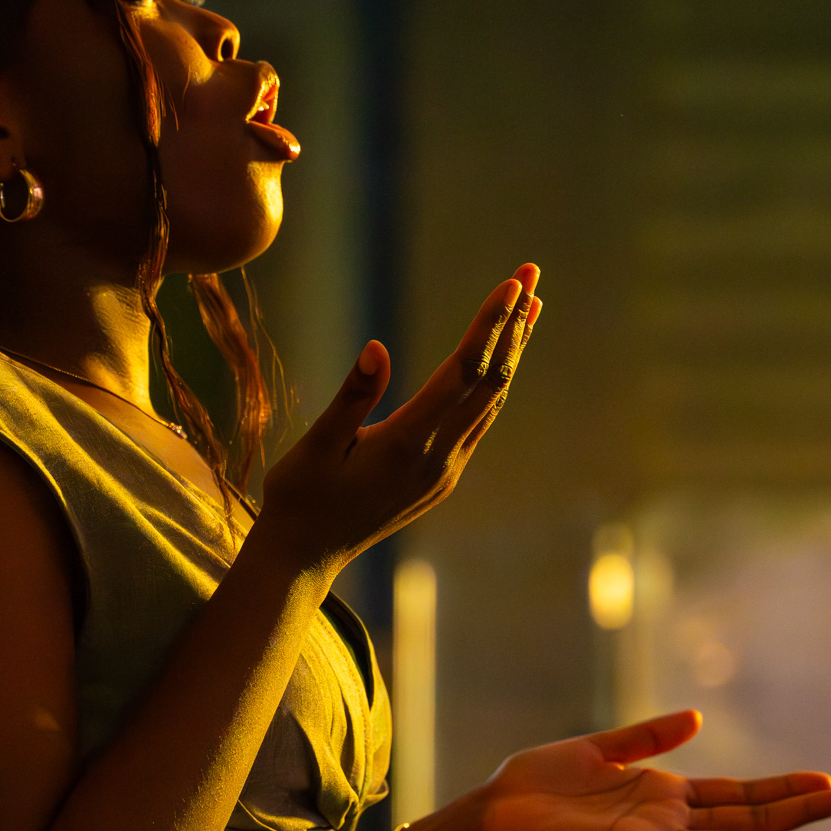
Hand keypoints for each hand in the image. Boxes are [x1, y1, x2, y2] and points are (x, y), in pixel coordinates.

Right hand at [259, 264, 541, 572]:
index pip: (461, 372)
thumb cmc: (299, 497)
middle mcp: (438, 459)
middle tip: (531, 273)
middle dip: (513, 326)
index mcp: (406, 444)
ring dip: (511, 353)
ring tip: (530, 307)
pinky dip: (494, 383)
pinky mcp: (442, 479)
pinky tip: (499, 361)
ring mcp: (445, 472)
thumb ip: (350, 397)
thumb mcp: (315, 446)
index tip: (512, 285)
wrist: (305, 556)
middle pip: (490, 382)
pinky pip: (479, 421)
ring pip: (491, 402)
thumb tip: (377, 347)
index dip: (489, 325)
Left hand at [474, 709, 830, 830]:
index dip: (782, 789)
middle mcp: (666, 822)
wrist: (493, 812)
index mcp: (664, 795)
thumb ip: (649, 736)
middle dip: (798, 814)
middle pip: (747, 820)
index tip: (827, 783)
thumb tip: (698, 717)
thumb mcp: (600, 746)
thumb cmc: (538, 784)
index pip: (738, 794)